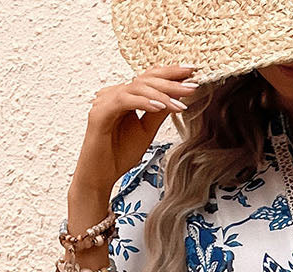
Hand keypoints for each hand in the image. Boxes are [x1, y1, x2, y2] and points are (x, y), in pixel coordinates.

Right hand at [70, 64, 200, 204]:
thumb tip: (177, 97)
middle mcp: (114, 94)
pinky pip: (124, 100)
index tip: (192, 73)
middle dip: (171, 81)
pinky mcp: (100, 113)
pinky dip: (144, 102)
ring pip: (136, 87)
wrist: (100, 177)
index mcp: (125, 96)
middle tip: (192, 84)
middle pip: (145, 79)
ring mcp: (105, 101)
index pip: (149, 78)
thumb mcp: (146, 131)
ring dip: (162, 94)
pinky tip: (160, 106)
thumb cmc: (119, 155)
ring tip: (181, 102)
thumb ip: (158, 113)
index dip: (170, 74)